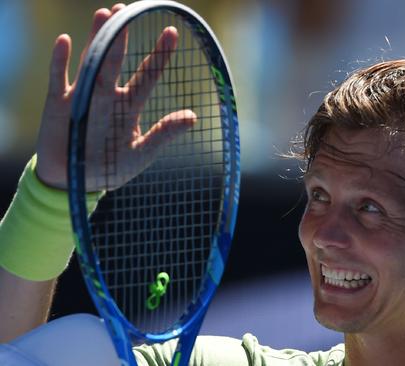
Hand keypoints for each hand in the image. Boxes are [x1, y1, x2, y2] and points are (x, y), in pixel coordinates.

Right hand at [35, 4, 196, 190]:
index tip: (171, 32)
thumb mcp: (141, 154)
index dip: (160, 54)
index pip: (148, 74)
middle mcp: (107, 94)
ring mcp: (82, 96)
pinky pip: (59, 79)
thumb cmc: (110, 168)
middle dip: (122, 36)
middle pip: (116, 60)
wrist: (74, 183)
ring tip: (104, 15)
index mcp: (129, 105)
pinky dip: (61, 61)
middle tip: (127, 9)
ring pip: (90, 62)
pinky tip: (66, 41)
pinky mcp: (59, 104)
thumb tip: (193, 117)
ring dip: (95, 39)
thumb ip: (163, 134)